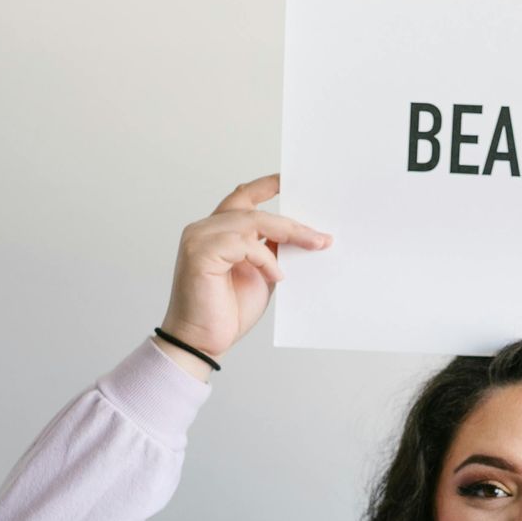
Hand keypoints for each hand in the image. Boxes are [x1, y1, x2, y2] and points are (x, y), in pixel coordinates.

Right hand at [163, 172, 332, 358]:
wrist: (203, 341)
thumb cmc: (227, 312)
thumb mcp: (261, 274)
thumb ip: (272, 251)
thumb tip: (299, 234)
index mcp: (217, 231)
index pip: (241, 197)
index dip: (265, 185)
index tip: (290, 179)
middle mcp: (204, 229)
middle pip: (254, 211)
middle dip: (292, 222)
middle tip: (322, 236)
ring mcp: (199, 238)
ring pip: (252, 223)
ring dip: (287, 235)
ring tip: (312, 248)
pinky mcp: (200, 252)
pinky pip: (244, 244)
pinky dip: (265, 259)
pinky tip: (276, 276)